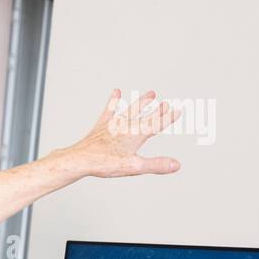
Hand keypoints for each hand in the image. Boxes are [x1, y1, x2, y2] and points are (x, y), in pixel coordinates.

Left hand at [59, 88, 180, 178]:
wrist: (80, 159)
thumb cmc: (104, 163)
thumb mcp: (134, 166)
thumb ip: (156, 164)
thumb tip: (176, 165)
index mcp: (135, 134)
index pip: (156, 124)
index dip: (167, 118)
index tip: (177, 110)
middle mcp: (126, 126)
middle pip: (145, 115)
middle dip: (157, 110)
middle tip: (166, 103)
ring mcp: (113, 124)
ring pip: (131, 109)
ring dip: (141, 102)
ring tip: (150, 94)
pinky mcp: (102, 126)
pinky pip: (110, 110)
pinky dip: (114, 101)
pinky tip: (116, 92)